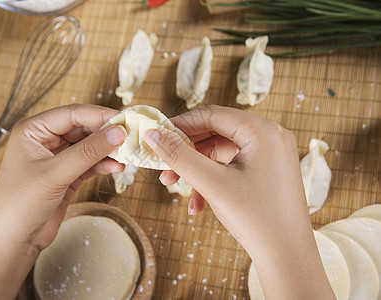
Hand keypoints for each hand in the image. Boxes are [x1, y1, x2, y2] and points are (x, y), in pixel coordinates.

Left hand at [0, 104, 126, 250]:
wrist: (13, 241)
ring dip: (108, 150)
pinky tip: (117, 167)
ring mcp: (57, 158)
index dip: (99, 115)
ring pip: (89, 146)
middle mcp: (45, 140)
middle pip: (83, 128)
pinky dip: (104, 164)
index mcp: (34, 130)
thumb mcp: (55, 174)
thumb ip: (88, 152)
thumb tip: (118, 131)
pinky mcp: (67, 175)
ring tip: (127, 154)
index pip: (72, 114)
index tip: (124, 118)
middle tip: (131, 136)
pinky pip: (90, 163)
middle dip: (106, 133)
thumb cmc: (20, 204)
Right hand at [144, 105, 334, 298]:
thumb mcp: (212, 183)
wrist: (288, 257)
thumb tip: (152, 134)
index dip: (180, 124)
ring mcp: (271, 154)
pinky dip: (213, 180)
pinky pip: (233, 166)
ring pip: (222, 151)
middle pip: (216, 132)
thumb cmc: (255, 218)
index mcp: (262, 131)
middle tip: (163, 166)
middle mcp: (270, 136)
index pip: (211, 115)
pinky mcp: (268, 171)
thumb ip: (179, 155)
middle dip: (187, 151)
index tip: (156, 136)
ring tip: (175, 186)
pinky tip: (198, 204)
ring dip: (197, 168)